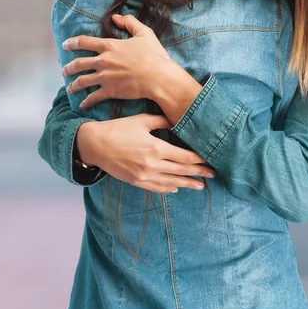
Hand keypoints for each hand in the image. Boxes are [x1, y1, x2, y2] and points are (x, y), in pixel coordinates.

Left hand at [62, 14, 170, 109]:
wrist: (159, 77)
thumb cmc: (154, 55)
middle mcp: (103, 61)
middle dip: (68, 67)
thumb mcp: (144, 33)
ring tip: (69, 88)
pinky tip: (82, 105)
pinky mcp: (110, 91)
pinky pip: (93, 97)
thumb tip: (116, 17)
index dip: (72, 42)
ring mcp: (105, 77)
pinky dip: (86, 102)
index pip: (84, 42)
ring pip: (82, 81)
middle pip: (78, 63)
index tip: (65, 45)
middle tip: (64, 70)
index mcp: (109, 46)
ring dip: (73, 85)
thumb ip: (129, 22)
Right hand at [76, 113, 214, 192]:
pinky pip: (156, 187)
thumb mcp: (141, 120)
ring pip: (171, 182)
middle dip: (199, 173)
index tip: (210, 159)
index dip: (199, 159)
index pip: (184, 157)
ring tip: (200, 186)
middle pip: (181, 171)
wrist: (94, 144)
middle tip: (213, 174)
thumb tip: (177, 120)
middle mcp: (152, 164)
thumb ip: (161, 121)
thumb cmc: (117, 129)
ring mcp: (143, 175)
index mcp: (155, 147)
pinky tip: (176, 188)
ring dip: (187, 184)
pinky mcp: (135, 181)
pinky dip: (168, 188)